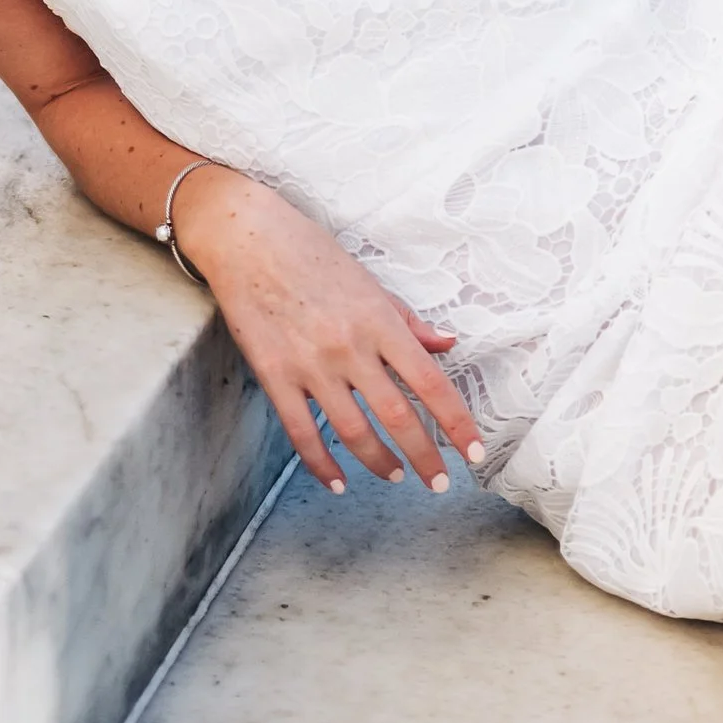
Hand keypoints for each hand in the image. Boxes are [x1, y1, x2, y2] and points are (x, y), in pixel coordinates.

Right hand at [172, 167, 486, 496]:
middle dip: (425, 458)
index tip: (474, 451)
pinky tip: (338, 482)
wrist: (247, 238)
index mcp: (379, 320)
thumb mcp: (368, 280)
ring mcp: (311, 365)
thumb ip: (407, 319)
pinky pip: (303, 434)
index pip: (429, 382)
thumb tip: (446, 343)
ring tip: (395, 475)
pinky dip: (323, 465)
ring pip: (353, 433)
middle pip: (397, 417)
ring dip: (379, 463)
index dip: (456, 423)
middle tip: (439, 483)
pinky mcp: (275, 377)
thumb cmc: (311, 253)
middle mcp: (349, 346)